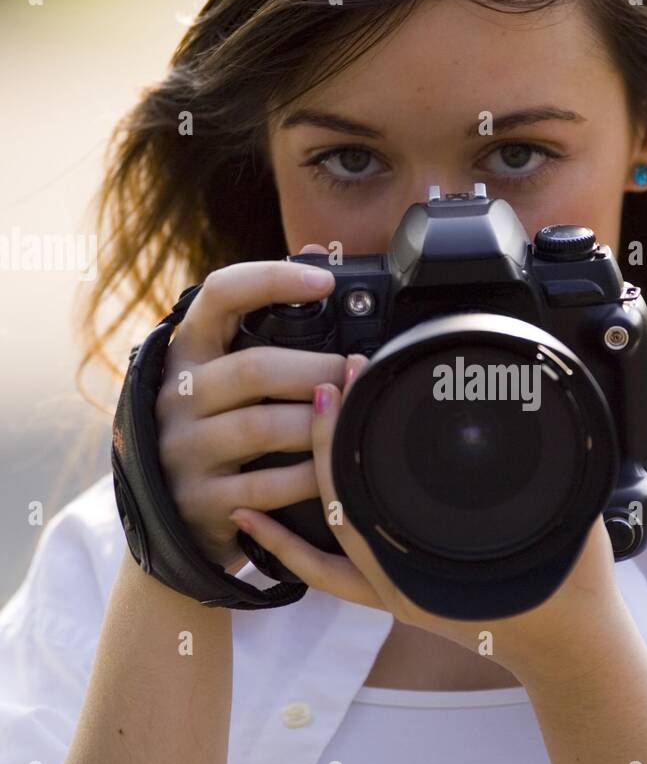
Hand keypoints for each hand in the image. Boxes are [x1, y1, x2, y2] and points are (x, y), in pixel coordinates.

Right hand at [156, 245, 346, 571]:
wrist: (175, 509)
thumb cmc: (217, 423)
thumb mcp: (225, 368)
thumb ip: (268, 318)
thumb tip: (318, 254)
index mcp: (188, 350)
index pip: (220, 294)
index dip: (272, 279)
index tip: (323, 281)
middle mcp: (178, 395)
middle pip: (254, 368)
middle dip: (317, 369)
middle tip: (354, 371)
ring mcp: (184, 449)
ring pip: (262, 427)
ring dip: (318, 423)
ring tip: (348, 417)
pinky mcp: (200, 499)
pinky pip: (266, 486)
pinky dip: (307, 476)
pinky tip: (329, 468)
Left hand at [229, 355, 633, 687]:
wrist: (571, 648)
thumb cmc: (569, 589)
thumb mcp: (564, 519)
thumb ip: (548, 475)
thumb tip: (549, 416)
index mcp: (430, 565)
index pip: (363, 495)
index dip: (343, 438)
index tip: (344, 382)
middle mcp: (401, 583)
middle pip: (338, 508)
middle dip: (322, 443)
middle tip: (322, 386)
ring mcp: (393, 593)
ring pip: (323, 550)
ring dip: (293, 499)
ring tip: (263, 452)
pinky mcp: (395, 598)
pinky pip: (331, 576)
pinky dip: (290, 550)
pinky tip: (256, 526)